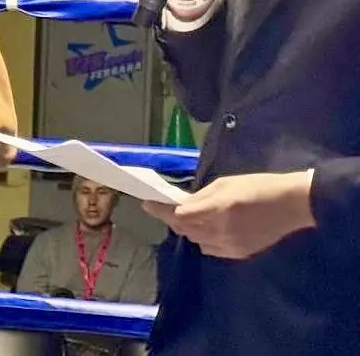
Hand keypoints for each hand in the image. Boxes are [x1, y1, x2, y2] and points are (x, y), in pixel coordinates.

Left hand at [143, 172, 315, 258]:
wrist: (292, 205)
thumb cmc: (258, 186)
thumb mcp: (225, 184)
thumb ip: (201, 196)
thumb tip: (181, 204)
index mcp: (217, 210)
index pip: (179, 214)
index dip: (160, 210)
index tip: (146, 204)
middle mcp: (220, 231)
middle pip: (184, 229)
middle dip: (172, 218)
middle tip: (167, 208)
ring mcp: (230, 245)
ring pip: (196, 240)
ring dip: (187, 229)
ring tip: (189, 217)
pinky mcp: (239, 254)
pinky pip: (210, 249)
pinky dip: (203, 239)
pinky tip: (208, 229)